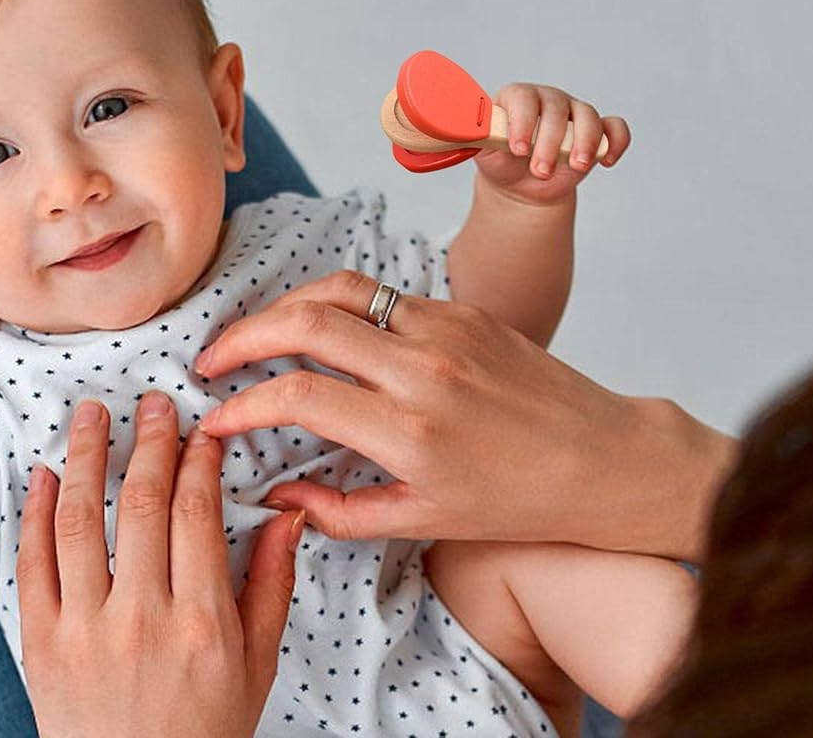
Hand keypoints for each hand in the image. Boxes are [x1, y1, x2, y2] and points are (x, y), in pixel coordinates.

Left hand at [17, 390, 303, 737]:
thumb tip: (288, 514)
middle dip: (149, 440)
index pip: (197, 511)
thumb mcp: (258, 662)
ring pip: (79, 521)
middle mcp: (141, 618)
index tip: (201, 430)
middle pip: (141, 503)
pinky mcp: (40, 646)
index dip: (198, 459)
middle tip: (152, 401)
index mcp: (202, 620)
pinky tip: (43, 474)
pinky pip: (31, 566)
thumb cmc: (204, 728)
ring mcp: (84, 631)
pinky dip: (34, 513)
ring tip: (89, 413)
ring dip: (83, 457)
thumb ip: (272, 583)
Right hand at [196, 271, 736, 560]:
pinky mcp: (461, 308)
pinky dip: (339, 305)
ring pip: (341, 291)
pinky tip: (326, 329)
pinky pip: (382, 294)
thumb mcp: (426, 521)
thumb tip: (276, 493)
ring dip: (286, 305)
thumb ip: (340, 511)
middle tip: (213, 357)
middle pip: (306, 322)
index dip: (244, 403)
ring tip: (258, 332)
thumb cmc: (517, 499)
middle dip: (243, 335)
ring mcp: (444, 328)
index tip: (220, 417)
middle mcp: (422, 369)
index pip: (299, 396)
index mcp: (411, 432)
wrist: (599, 457)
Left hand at [475, 83, 630, 204]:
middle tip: (540, 170)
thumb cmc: (500, 161)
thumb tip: (456, 130)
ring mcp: (575, 113)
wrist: (519, 185)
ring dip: (584, 143)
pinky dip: (616, 142)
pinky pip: (615, 128)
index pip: (522, 97)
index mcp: (516, 98)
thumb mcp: (482, 153)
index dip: (523, 120)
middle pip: (557, 108)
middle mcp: (547, 100)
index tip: (518, 148)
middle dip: (550, 142)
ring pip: (589, 115)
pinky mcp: (596, 132)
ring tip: (575, 168)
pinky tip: (607, 161)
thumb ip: (474, 138)